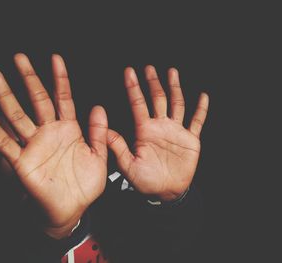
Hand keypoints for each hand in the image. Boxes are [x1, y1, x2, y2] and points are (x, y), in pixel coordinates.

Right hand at [0, 54, 107, 237]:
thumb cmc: (85, 185)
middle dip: (29, 78)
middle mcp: (49, 133)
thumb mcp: (98, 156)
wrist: (73, 208)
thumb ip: (98, 132)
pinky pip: (4, 142)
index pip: (63, 98)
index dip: (60, 78)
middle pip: (37, 100)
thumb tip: (99, 107)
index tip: (55, 59)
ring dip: (6, 96)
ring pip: (17, 115)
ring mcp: (34, 145)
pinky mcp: (22, 161)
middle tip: (19, 58)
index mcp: (69, 130)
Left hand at [107, 66, 208, 200]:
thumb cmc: (145, 181)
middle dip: (153, 83)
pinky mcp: (190, 139)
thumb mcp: (128, 165)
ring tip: (172, 72)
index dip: (133, 88)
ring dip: (175, 88)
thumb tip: (105, 131)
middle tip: (149, 67)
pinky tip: (203, 97)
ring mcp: (176, 131)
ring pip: (176, 104)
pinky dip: (200, 109)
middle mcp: (160, 126)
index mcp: (144, 130)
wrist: (166, 191)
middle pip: (157, 98)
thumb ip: (118, 148)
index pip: (137, 103)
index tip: (128, 72)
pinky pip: (197, 121)